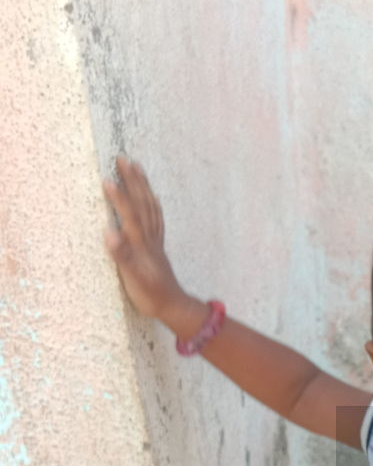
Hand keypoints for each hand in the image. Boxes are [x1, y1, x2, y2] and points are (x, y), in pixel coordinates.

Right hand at [102, 156, 182, 320]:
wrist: (173, 306)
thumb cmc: (150, 295)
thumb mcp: (133, 279)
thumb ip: (122, 256)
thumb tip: (109, 233)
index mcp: (141, 244)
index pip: (129, 215)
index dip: (119, 197)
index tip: (107, 178)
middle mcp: (149, 238)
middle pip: (142, 204)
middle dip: (133, 181)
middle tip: (124, 159)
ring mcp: (155, 241)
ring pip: (150, 208)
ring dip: (143, 187)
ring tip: (137, 169)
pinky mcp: (158, 247)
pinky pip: (157, 219)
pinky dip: (153, 205)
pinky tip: (152, 198)